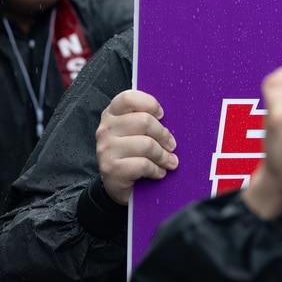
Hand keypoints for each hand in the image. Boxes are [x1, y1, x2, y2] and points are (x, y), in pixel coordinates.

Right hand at [96, 90, 179, 204]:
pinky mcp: (110, 169)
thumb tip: (175, 119)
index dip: (149, 104)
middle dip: (163, 135)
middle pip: (144, 121)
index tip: (161, 115)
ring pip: (146, 144)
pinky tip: (159, 172)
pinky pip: (142, 164)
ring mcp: (106, 149)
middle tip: (172, 145)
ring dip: (163, 155)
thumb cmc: (132, 153)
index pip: (128, 98)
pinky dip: (156, 170)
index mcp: (112, 114)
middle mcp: (106, 129)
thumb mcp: (136, 132)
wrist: (116, 183)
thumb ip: (147, 120)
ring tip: (169, 161)